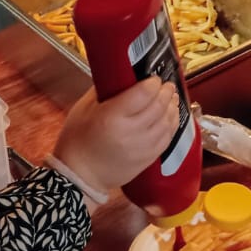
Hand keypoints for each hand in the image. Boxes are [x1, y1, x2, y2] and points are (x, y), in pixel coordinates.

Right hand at [51, 77, 184, 193]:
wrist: (79, 176)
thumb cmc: (78, 139)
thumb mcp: (84, 108)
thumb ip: (104, 89)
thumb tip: (122, 74)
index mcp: (112, 116)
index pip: (144, 93)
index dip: (153, 83)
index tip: (153, 78)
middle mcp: (131, 132)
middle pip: (159, 106)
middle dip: (166, 92)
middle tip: (166, 85)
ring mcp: (142, 147)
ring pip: (167, 122)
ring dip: (172, 106)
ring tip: (171, 98)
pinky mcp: (148, 159)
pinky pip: (168, 139)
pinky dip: (172, 125)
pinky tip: (170, 116)